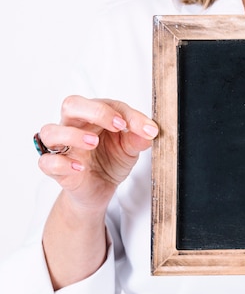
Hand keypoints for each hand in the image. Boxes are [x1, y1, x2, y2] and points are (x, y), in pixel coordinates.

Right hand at [36, 95, 158, 212]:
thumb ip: (138, 138)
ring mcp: (61, 147)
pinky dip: (61, 163)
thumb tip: (149, 131)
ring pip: (50, 131)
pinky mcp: (55, 169)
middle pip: (71, 105)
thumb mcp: (130, 149)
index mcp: (94, 116)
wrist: (100, 188)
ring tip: (94, 143)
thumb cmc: (111, 160)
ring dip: (73, 134)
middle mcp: (74, 126)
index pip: (107, 104)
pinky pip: (46, 162)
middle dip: (95, 112)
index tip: (145, 127)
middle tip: (118, 125)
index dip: (127, 114)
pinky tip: (80, 168)